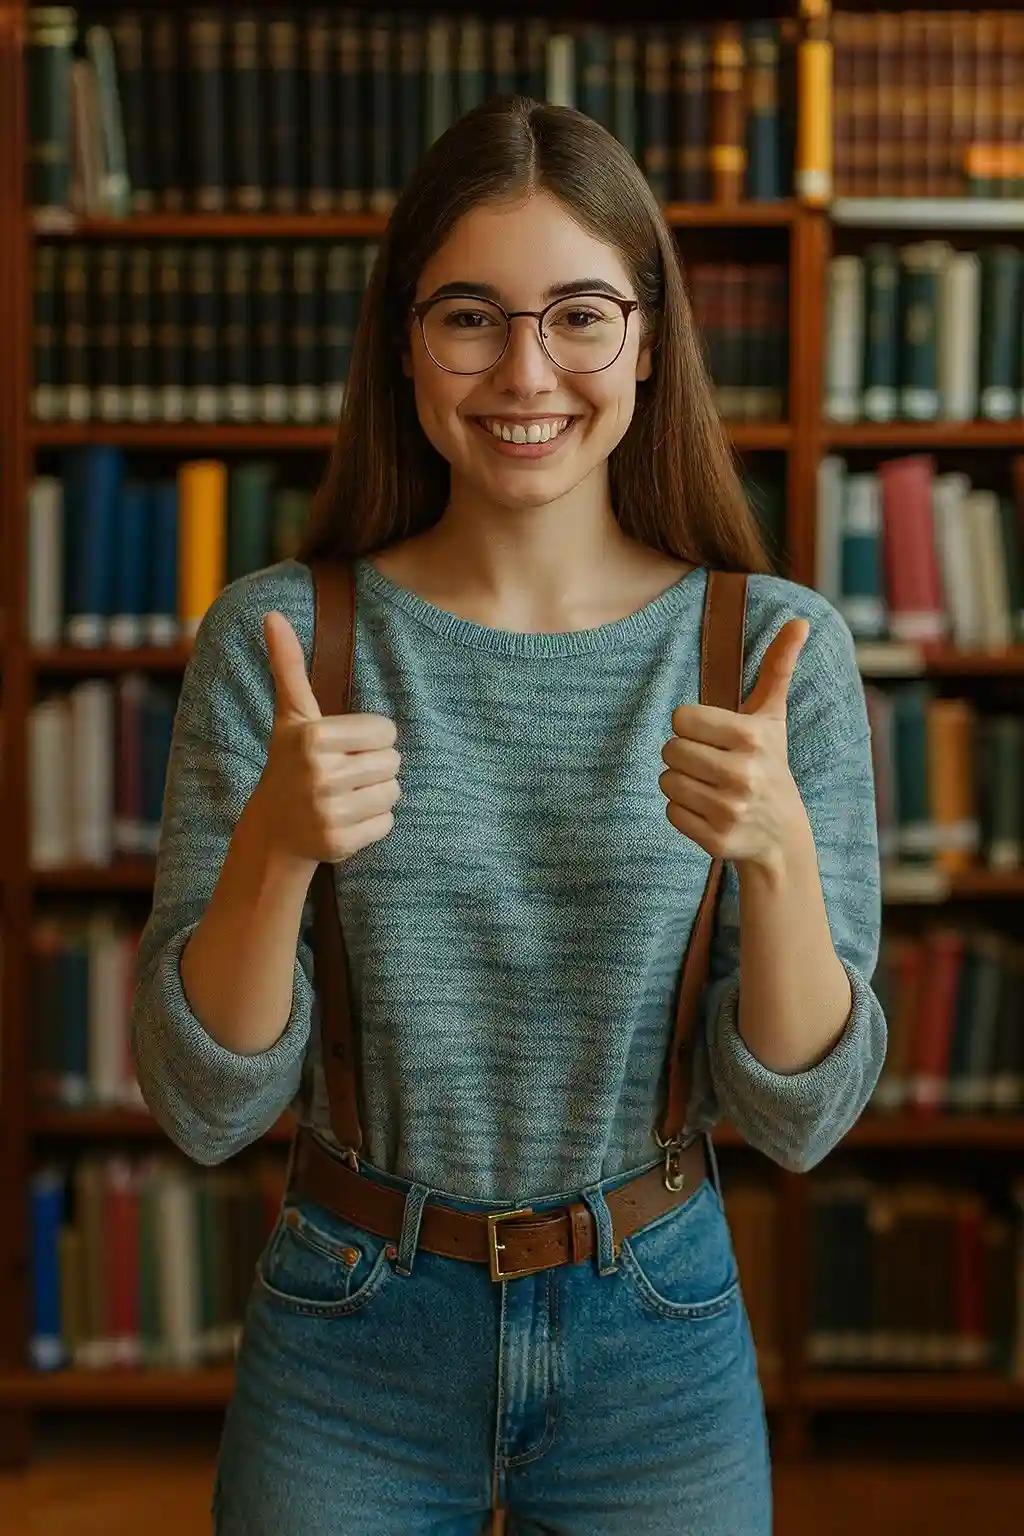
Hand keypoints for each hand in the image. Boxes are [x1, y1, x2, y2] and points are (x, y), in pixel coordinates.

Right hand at [254, 610, 400, 865]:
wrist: (273, 830)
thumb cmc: (289, 762)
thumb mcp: (290, 715)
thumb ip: (288, 665)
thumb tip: (273, 615)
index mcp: (313, 737)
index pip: (386, 730)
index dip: (371, 738)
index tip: (342, 748)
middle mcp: (319, 774)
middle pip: (393, 762)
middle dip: (375, 766)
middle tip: (343, 774)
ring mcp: (328, 812)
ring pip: (393, 792)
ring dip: (376, 794)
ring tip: (344, 795)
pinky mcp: (340, 843)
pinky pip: (387, 823)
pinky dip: (373, 823)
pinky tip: (345, 820)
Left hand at [659, 618, 809, 872]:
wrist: (782, 834)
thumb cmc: (769, 762)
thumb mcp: (773, 716)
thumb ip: (778, 667)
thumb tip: (799, 622)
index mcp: (751, 737)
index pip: (680, 718)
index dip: (692, 726)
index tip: (714, 736)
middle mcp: (742, 774)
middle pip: (670, 750)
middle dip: (685, 754)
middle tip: (712, 763)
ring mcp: (730, 810)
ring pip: (667, 781)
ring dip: (681, 782)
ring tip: (710, 787)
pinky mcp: (717, 840)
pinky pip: (671, 813)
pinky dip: (683, 812)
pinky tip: (709, 811)